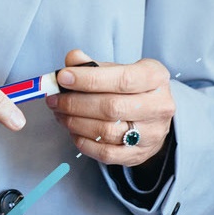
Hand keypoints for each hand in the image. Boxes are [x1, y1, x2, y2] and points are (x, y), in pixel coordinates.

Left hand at [48, 50, 173, 167]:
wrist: (152, 114)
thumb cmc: (130, 88)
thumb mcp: (117, 68)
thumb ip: (92, 64)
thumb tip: (72, 60)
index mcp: (155, 78)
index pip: (122, 79)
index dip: (89, 79)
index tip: (63, 78)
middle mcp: (159, 106)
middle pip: (112, 107)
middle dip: (75, 103)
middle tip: (53, 99)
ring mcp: (152, 134)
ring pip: (107, 131)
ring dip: (75, 122)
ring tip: (60, 113)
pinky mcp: (140, 154)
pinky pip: (106, 152)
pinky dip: (83, 142)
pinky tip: (73, 131)